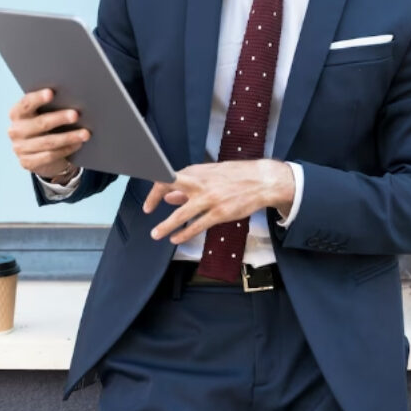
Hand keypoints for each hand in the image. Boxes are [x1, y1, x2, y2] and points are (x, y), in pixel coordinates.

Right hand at [7, 88, 89, 179]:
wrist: (41, 154)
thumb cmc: (46, 127)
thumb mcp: (45, 115)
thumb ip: (52, 106)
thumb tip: (74, 98)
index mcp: (17, 113)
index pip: (26, 103)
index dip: (38, 98)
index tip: (51, 93)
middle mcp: (15, 130)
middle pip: (40, 123)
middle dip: (59, 118)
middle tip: (76, 115)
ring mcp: (19, 148)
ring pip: (48, 142)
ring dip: (69, 137)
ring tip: (85, 133)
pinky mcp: (27, 162)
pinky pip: (50, 156)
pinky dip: (66, 149)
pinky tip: (78, 144)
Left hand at [143, 160, 294, 244]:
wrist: (262, 180)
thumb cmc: (237, 176)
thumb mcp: (211, 176)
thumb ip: (189, 187)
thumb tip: (169, 197)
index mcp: (197, 172)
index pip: (168, 176)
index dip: (156, 186)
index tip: (150, 198)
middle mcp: (200, 183)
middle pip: (169, 186)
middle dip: (153, 198)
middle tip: (147, 211)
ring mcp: (210, 199)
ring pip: (181, 214)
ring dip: (166, 225)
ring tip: (156, 234)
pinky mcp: (220, 213)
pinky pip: (197, 226)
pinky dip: (184, 233)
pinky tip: (176, 238)